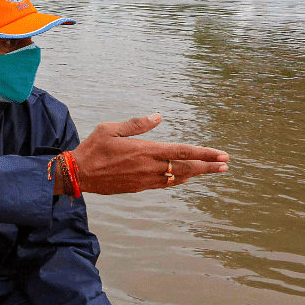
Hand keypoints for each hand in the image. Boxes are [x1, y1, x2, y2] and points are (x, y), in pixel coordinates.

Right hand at [72, 114, 228, 194]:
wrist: (78, 174)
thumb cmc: (93, 148)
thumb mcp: (111, 129)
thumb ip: (137, 124)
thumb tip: (158, 117)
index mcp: (145, 150)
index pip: (182, 151)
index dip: (204, 153)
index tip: (221, 155)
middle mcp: (149, 166)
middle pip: (186, 167)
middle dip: (208, 166)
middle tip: (226, 164)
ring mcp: (145, 179)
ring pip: (178, 177)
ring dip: (197, 174)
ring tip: (212, 171)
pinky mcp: (139, 187)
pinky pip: (165, 184)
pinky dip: (179, 181)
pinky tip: (186, 179)